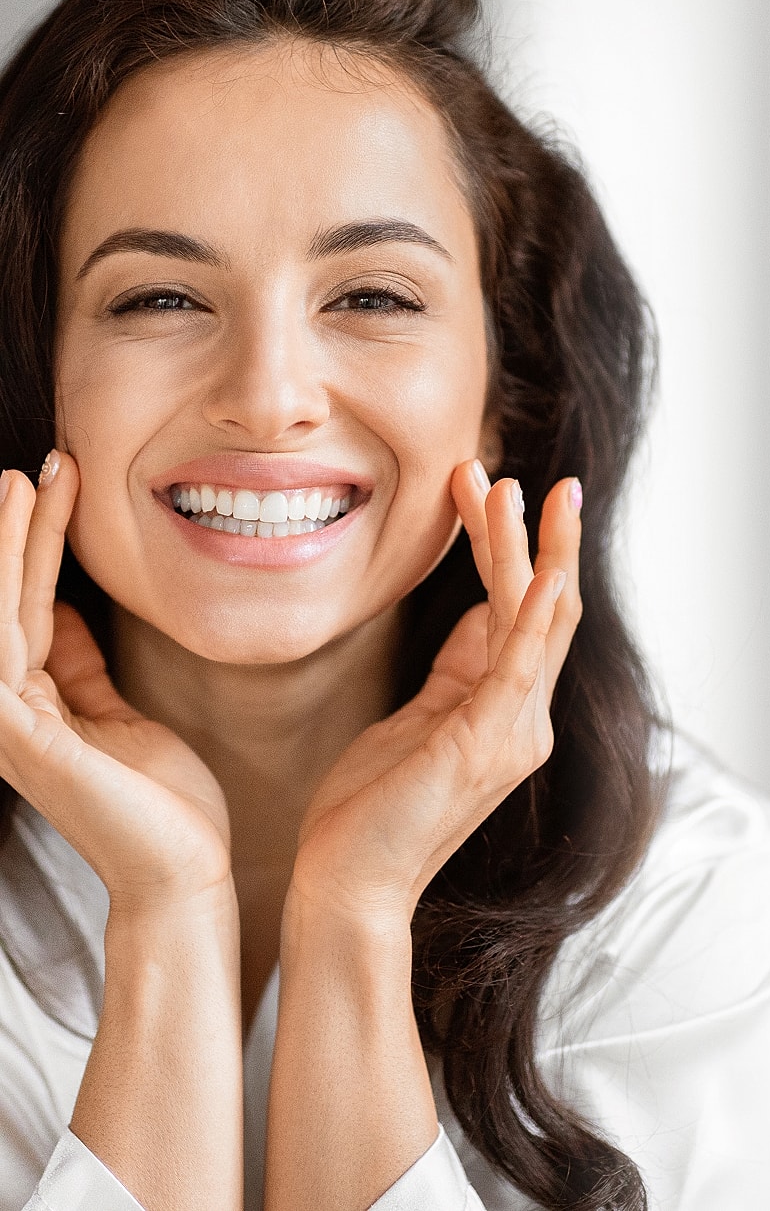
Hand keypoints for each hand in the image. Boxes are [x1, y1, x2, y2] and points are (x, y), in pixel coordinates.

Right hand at [0, 454, 230, 909]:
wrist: (185, 872)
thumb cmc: (164, 803)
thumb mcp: (120, 714)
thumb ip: (82, 668)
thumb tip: (62, 615)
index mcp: (35, 704)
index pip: (30, 607)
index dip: (42, 543)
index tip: (62, 482)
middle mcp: (10, 711)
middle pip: (9, 602)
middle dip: (24, 530)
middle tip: (47, 463)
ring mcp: (9, 726)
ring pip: (0, 617)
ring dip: (12, 547)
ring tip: (24, 483)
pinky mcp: (22, 738)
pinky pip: (7, 650)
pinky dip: (11, 594)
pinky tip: (17, 549)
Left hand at [288, 462, 582, 926]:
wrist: (349, 886)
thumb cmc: (371, 808)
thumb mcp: (418, 718)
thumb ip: (458, 670)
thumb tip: (482, 614)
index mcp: (506, 712)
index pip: (517, 614)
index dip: (505, 549)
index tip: (480, 490)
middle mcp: (525, 719)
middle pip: (541, 607)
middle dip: (527, 535)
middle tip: (509, 472)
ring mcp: (516, 731)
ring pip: (537, 617)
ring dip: (527, 548)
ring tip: (511, 486)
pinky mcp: (492, 740)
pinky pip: (523, 657)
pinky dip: (535, 602)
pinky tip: (542, 557)